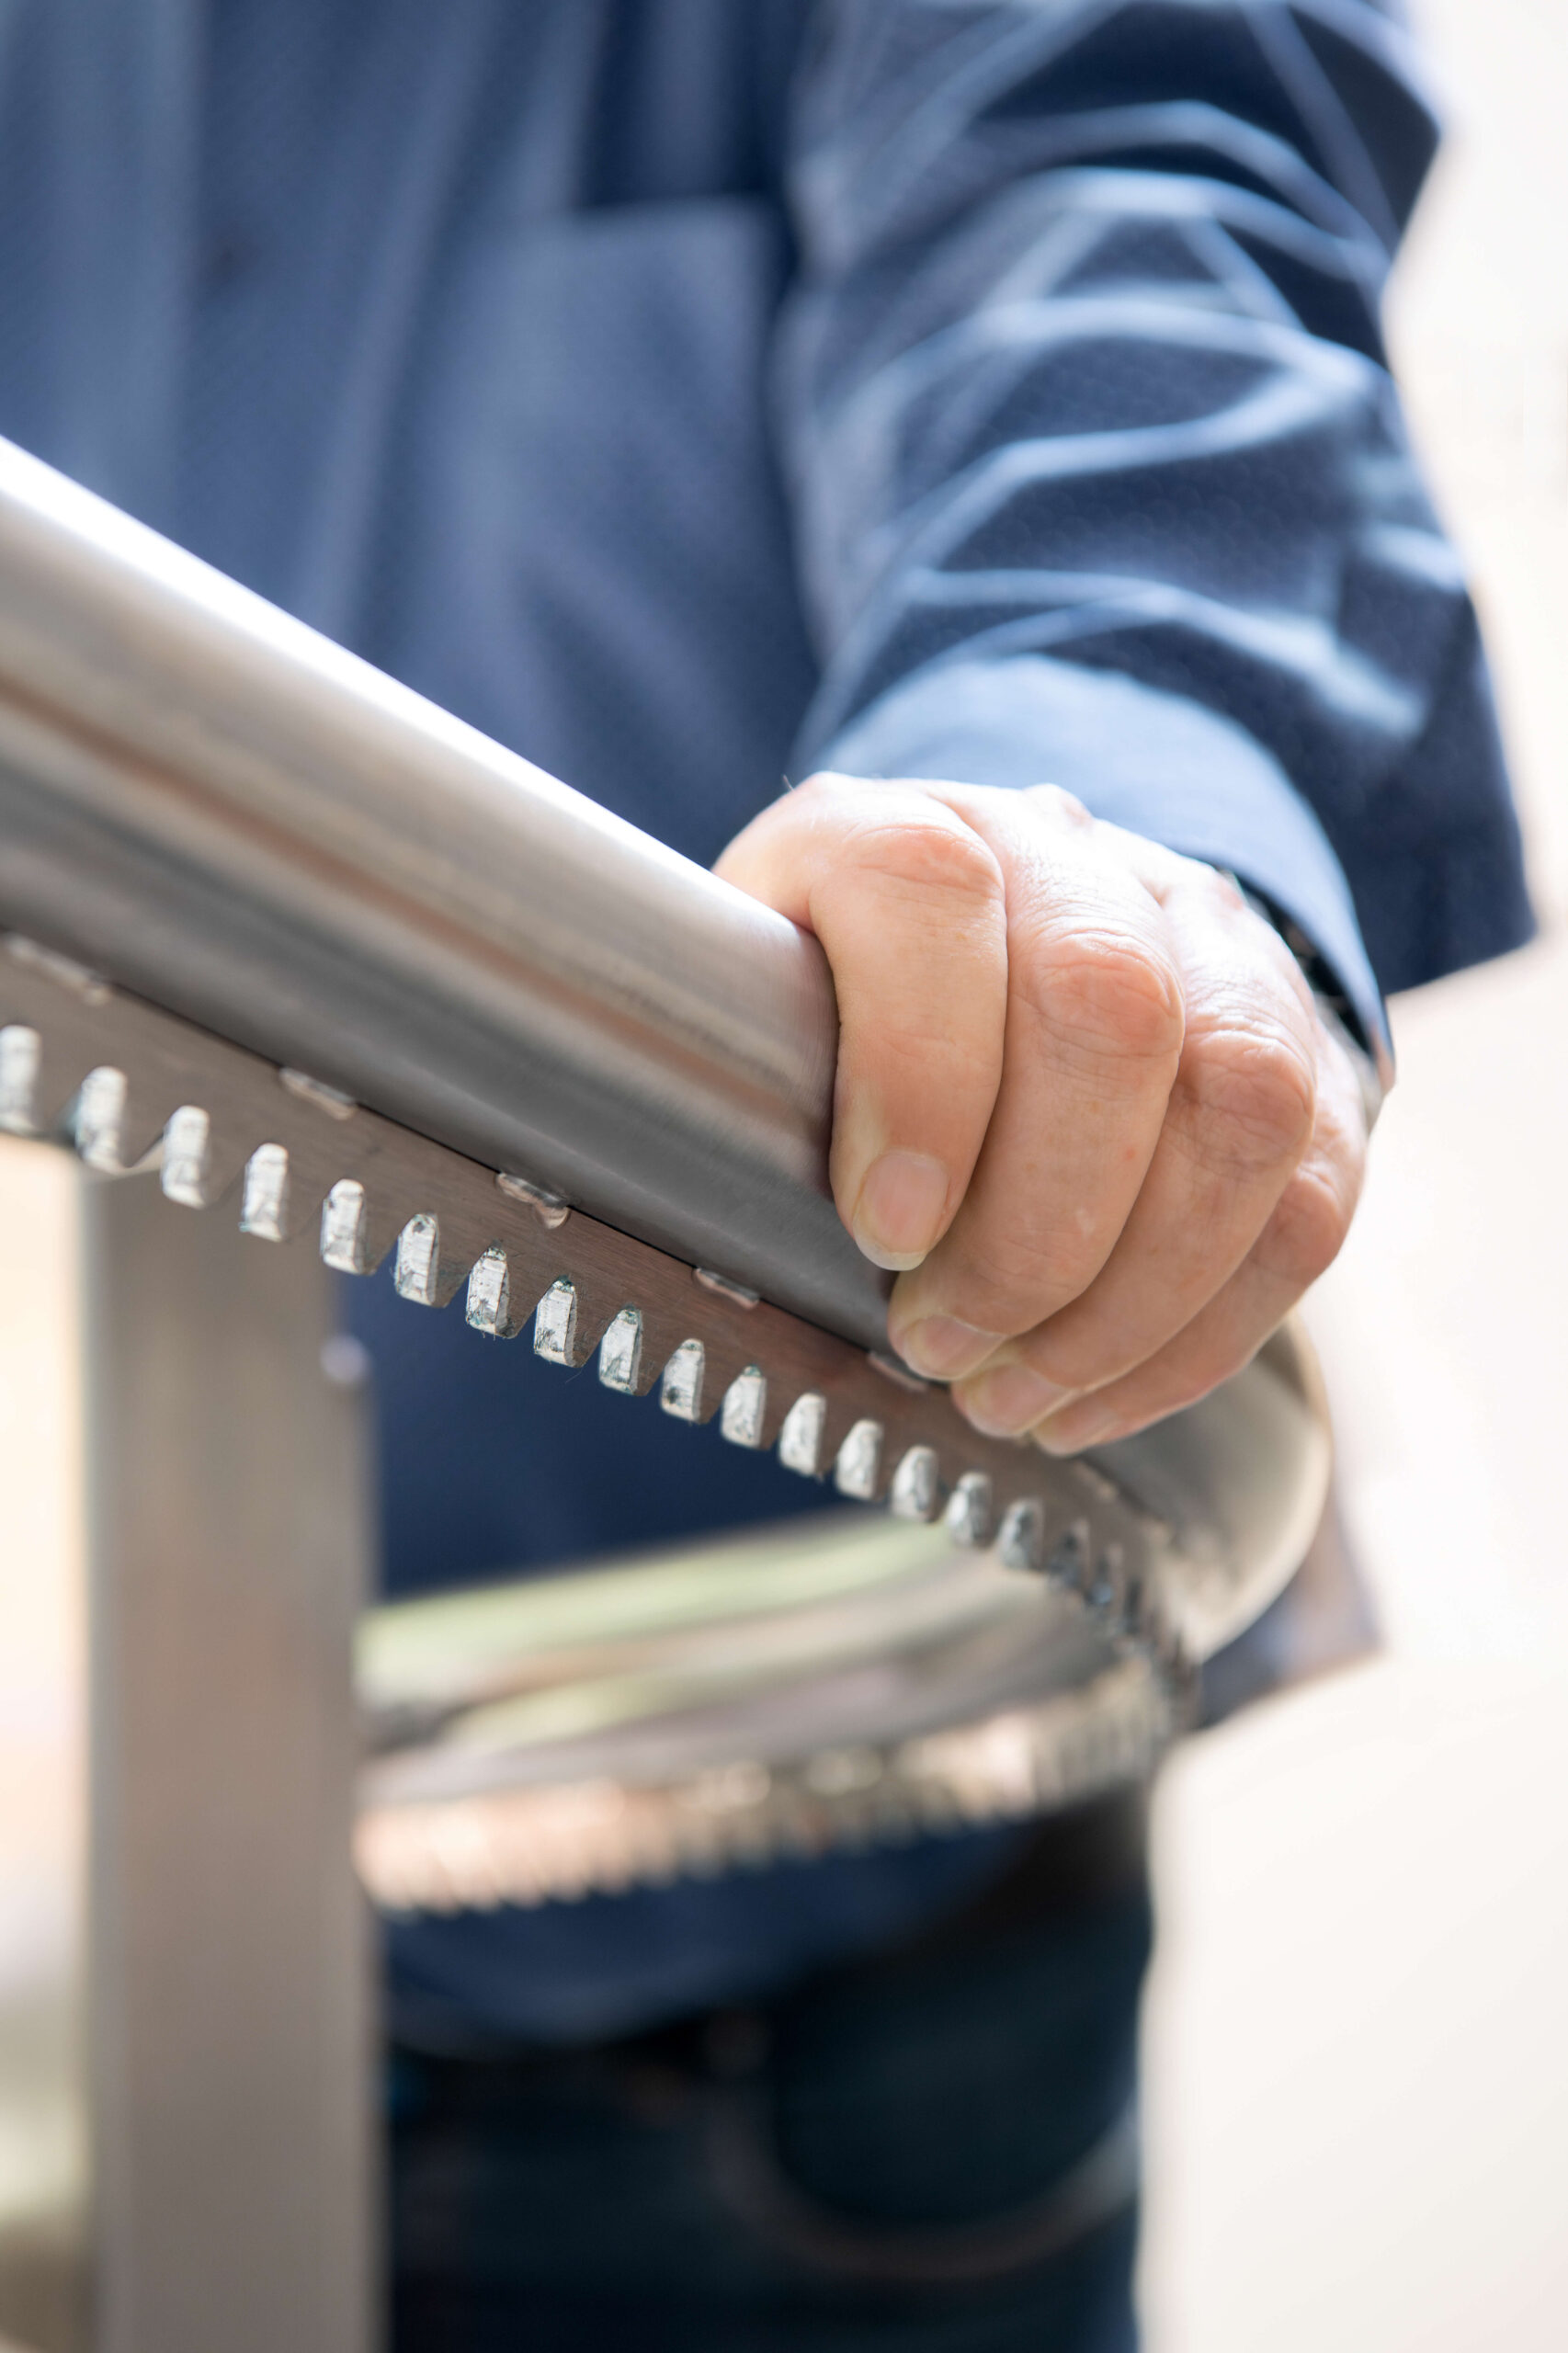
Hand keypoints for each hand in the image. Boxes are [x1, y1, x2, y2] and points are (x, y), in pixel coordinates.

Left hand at [716, 773, 1373, 1451]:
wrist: (1005, 943)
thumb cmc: (839, 1018)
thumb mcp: (752, 1015)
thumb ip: (740, 1081)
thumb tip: (718, 1237)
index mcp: (914, 827)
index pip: (931, 894)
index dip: (917, 1072)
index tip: (883, 1230)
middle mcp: (1081, 861)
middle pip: (1112, 1007)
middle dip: (1031, 1225)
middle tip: (940, 1343)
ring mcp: (1215, 946)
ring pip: (1241, 1105)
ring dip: (1126, 1297)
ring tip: (1010, 1394)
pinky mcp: (1309, 1057)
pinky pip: (1304, 1201)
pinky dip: (1200, 1333)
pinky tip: (1093, 1397)